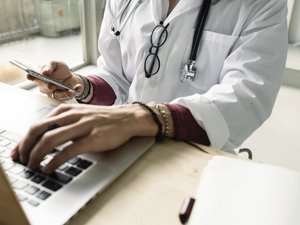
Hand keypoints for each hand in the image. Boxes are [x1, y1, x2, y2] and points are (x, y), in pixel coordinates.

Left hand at [11, 104, 157, 173]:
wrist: (126, 118)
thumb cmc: (103, 119)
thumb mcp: (80, 115)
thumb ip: (63, 124)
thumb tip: (44, 139)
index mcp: (66, 110)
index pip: (37, 124)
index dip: (24, 139)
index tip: (18, 151)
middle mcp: (72, 115)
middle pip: (38, 130)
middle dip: (25, 147)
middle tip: (21, 159)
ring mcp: (82, 126)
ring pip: (50, 140)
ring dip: (36, 155)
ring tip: (32, 166)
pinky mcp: (92, 138)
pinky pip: (68, 150)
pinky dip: (54, 161)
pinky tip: (49, 168)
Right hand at [28, 61, 82, 100]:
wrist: (71, 77)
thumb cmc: (60, 70)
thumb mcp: (55, 64)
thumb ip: (49, 66)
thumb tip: (45, 72)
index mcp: (41, 78)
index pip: (34, 78)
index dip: (32, 77)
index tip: (31, 76)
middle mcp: (46, 87)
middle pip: (44, 89)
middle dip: (48, 87)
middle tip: (51, 85)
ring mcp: (54, 93)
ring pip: (57, 95)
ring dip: (63, 93)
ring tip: (69, 91)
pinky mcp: (64, 96)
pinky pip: (69, 95)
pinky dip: (75, 91)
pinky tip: (78, 87)